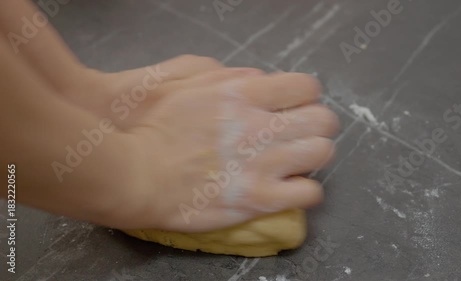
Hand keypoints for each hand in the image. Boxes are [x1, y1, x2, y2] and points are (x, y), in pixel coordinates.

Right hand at [111, 68, 338, 231]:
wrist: (136, 174)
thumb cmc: (154, 126)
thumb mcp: (186, 83)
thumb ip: (229, 76)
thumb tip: (261, 79)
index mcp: (243, 94)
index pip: (306, 86)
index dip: (305, 97)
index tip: (295, 107)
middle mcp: (260, 126)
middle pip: (323, 120)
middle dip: (316, 124)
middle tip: (301, 133)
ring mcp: (263, 164)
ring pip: (322, 153)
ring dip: (313, 155)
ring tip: (297, 160)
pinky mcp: (258, 199)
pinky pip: (309, 193)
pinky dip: (305, 190)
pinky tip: (291, 188)